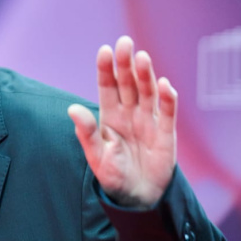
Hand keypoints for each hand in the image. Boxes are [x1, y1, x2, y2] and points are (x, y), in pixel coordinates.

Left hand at [68, 36, 177, 207]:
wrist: (137, 198)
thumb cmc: (113, 175)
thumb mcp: (96, 155)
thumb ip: (86, 133)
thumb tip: (72, 108)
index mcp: (109, 115)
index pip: (107, 86)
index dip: (106, 69)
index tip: (104, 50)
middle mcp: (129, 113)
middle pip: (128, 83)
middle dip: (126, 63)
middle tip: (125, 43)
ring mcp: (148, 121)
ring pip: (147, 92)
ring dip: (146, 75)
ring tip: (143, 58)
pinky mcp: (166, 134)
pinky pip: (167, 113)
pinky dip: (168, 99)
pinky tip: (165, 84)